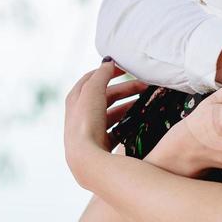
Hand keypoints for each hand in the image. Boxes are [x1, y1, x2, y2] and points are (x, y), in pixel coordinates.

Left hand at [64, 60, 146, 184]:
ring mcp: (90, 132)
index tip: (127, 68)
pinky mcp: (100, 146)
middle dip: (126, 90)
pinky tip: (140, 124)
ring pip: (112, 114)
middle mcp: (79, 116)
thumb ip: (102, 74)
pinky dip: (128, 125)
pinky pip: (117, 131)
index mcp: (75, 99)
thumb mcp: (93, 90)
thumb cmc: (87, 122)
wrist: (86, 160)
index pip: (91, 79)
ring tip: (146, 105)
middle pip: (105, 97)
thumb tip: (109, 61)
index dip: (108, 71)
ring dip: (129, 107)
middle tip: (146, 87)